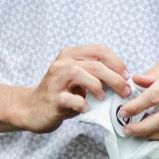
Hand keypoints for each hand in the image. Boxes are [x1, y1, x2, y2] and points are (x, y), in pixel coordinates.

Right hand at [11, 44, 131, 132]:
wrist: (32, 109)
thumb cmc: (61, 94)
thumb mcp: (78, 79)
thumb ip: (95, 74)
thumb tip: (123, 80)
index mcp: (70, 54)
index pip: (100, 50)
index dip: (117, 62)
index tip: (126, 76)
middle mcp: (62, 63)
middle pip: (95, 64)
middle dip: (116, 78)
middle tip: (125, 91)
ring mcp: (55, 80)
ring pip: (82, 75)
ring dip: (99, 87)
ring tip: (102, 98)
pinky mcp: (53, 98)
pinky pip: (72, 99)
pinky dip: (83, 104)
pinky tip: (86, 108)